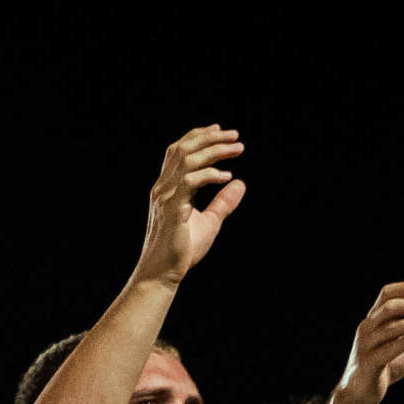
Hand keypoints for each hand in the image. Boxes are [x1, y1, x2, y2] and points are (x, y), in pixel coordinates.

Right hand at [131, 125, 246, 284]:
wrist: (163, 273)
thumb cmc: (182, 250)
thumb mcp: (209, 221)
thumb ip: (223, 202)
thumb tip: (240, 183)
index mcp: (167, 188)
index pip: (178, 151)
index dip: (197, 136)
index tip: (220, 130)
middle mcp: (162, 188)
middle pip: (183, 149)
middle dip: (210, 138)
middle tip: (235, 136)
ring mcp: (165, 197)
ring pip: (187, 160)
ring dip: (214, 150)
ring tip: (237, 149)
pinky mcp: (173, 208)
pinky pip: (190, 181)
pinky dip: (210, 174)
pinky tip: (226, 176)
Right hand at [332, 279, 403, 403]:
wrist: (363, 390)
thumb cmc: (388, 360)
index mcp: (376, 319)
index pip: (386, 294)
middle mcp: (368, 329)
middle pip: (387, 308)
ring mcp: (366, 346)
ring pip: (387, 328)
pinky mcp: (369, 365)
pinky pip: (384, 352)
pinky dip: (400, 343)